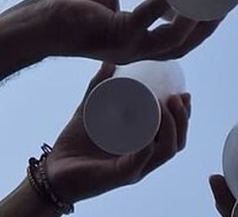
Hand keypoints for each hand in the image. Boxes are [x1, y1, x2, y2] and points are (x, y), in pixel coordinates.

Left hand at [3, 0, 220, 63]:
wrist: (32, 20)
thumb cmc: (62, 4)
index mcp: (137, 39)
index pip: (180, 35)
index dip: (205, 21)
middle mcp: (136, 49)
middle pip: (187, 42)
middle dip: (210, 23)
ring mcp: (126, 47)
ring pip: (174, 40)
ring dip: (196, 18)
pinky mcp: (113, 36)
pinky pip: (146, 21)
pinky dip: (163, 5)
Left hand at [45, 64, 190, 203]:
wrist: (53, 167)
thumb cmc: (74, 143)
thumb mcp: (89, 109)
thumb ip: (99, 86)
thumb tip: (108, 61)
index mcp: (142, 144)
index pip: (174, 132)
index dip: (183, 113)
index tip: (183, 92)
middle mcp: (143, 158)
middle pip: (177, 142)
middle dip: (182, 118)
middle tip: (176, 97)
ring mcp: (135, 168)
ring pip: (167, 150)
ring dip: (171, 127)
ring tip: (164, 105)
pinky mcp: (122, 175)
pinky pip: (142, 158)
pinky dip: (148, 142)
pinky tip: (147, 126)